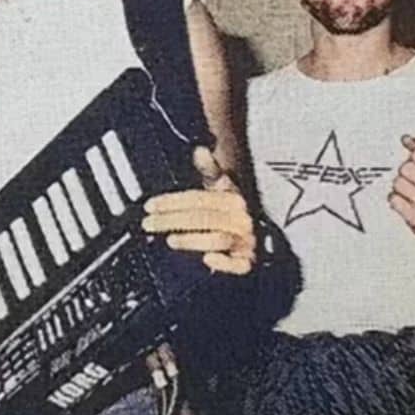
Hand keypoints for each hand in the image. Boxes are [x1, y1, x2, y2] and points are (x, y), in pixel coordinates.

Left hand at [141, 146, 255, 273]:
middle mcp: (240, 218)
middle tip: (149, 224)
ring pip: (218, 239)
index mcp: (232, 198)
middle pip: (203, 218)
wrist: (265, 236)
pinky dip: (225, 263)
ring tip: (170, 240)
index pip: (197, 198)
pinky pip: (240, 264)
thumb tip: (200, 150)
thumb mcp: (224, 187)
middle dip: (172, 221)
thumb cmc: (234, 211)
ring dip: (193, 240)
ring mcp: (245, 241)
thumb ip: (210, 170)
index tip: (149, 206)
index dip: (171, 201)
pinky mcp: (248, 261)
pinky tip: (208, 260)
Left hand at [390, 135, 414, 240]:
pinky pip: (393, 199)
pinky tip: (406, 203)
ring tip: (412, 194)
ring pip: (397, 183)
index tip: (413, 157)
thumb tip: (407, 139)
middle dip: (407, 173)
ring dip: (401, 187)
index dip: (413, 155)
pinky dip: (396, 200)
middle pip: (406, 168)